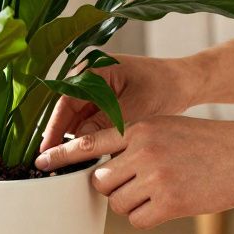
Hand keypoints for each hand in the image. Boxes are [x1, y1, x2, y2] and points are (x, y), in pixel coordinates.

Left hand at [35, 115, 233, 227]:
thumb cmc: (210, 143)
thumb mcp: (167, 128)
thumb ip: (134, 142)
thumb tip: (101, 168)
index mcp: (140, 127)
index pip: (89, 142)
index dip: (61, 155)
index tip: (39, 163)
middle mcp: (143, 149)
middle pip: (99, 180)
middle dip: (111, 188)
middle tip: (137, 185)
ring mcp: (156, 176)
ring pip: (116, 203)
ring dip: (131, 203)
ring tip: (161, 191)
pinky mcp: (170, 202)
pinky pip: (137, 220)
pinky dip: (148, 217)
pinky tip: (170, 205)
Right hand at [40, 53, 198, 151]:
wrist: (186, 82)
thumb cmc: (165, 85)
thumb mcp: (135, 106)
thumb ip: (106, 123)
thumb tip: (81, 144)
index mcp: (94, 69)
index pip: (65, 101)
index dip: (55, 128)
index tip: (47, 151)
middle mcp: (90, 79)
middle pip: (68, 112)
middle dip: (63, 137)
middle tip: (56, 164)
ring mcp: (97, 91)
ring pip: (78, 120)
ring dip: (77, 140)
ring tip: (72, 163)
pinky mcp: (106, 103)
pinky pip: (91, 123)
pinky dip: (91, 138)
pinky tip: (90, 156)